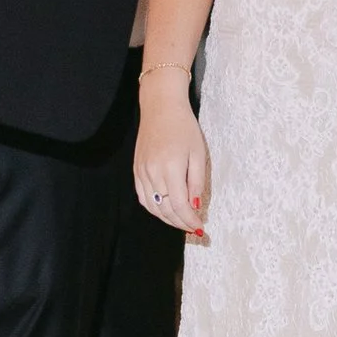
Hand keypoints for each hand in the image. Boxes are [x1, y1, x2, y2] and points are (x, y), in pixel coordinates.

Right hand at [133, 77, 209, 241]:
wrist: (161, 107)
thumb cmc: (184, 127)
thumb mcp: (198, 153)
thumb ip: (196, 181)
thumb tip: (194, 205)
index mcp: (171, 168)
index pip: (179, 205)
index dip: (190, 220)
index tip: (200, 226)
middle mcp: (153, 172)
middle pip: (165, 209)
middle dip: (180, 223)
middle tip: (193, 228)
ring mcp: (142, 171)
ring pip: (152, 206)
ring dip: (167, 219)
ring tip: (181, 222)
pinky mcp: (136, 169)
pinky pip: (142, 196)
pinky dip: (153, 208)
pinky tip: (164, 210)